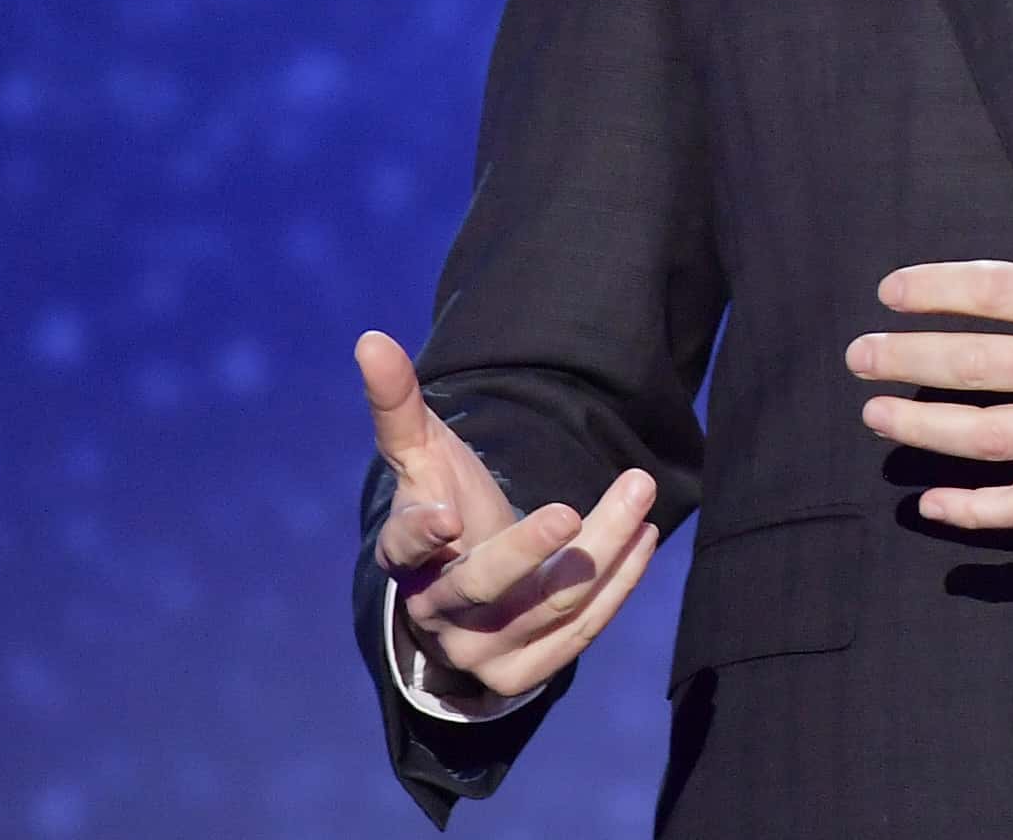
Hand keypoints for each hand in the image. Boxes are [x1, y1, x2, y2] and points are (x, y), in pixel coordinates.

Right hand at [359, 330, 662, 699]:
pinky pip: (579, 633)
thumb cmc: (443, 504)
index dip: (421, 534)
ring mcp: (482, 650)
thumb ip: (397, 402)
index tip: (447, 514)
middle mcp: (438, 612)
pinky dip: (618, 584)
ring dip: (601, 549)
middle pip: (484, 585)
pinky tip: (642, 535)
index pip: (404, 549)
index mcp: (406, 559)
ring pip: (549, 605)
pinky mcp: (523, 673)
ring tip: (640, 488)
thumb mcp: (420, 455)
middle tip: (570, 510)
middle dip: (529, 550)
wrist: (462, 594)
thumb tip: (369, 338)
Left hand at [846, 92, 1012, 529]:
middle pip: (978, 366)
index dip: (934, 289)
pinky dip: (979, 511)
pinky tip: (933, 501)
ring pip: (992, 438)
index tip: (890, 292)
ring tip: (875, 413)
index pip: (998, 291)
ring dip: (924, 429)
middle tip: (857, 355)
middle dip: (906, 360)